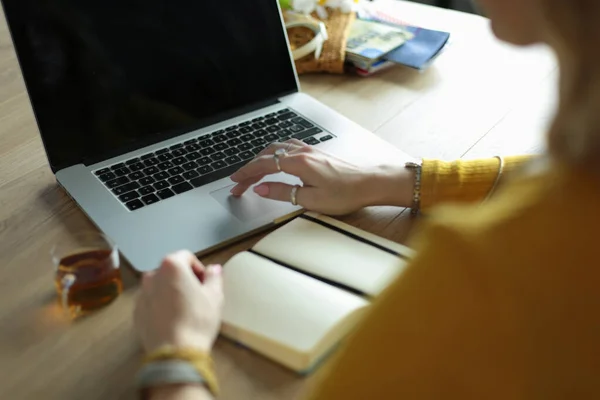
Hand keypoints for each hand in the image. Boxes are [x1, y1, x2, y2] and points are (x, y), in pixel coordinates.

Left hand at [134, 250, 223, 353]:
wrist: (175, 352)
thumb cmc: (197, 319)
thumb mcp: (215, 296)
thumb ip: (214, 277)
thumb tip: (214, 269)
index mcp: (171, 266)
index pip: (186, 256)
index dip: (198, 268)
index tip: (205, 283)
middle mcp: (152, 276)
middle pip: (171, 270)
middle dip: (183, 279)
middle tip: (196, 296)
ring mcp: (142, 294)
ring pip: (159, 287)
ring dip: (171, 292)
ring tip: (183, 309)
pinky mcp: (136, 312)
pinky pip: (151, 302)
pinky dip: (160, 306)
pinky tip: (172, 320)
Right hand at [229, 140, 414, 214]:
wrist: (371, 183)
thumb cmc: (346, 193)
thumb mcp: (311, 200)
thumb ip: (283, 192)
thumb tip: (260, 189)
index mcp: (299, 163)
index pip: (263, 166)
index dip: (246, 174)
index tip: (235, 183)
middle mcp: (302, 152)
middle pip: (267, 155)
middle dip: (250, 168)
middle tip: (239, 183)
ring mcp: (310, 150)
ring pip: (277, 148)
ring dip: (261, 159)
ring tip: (252, 171)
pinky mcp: (316, 153)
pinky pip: (288, 147)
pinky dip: (275, 153)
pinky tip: (276, 159)